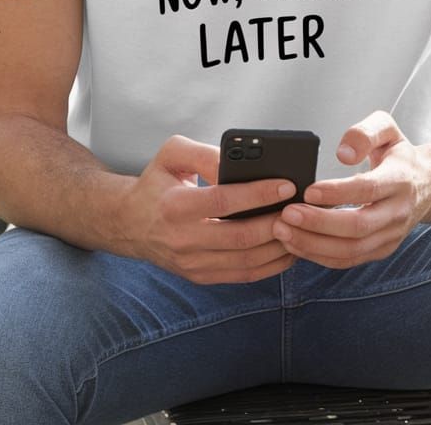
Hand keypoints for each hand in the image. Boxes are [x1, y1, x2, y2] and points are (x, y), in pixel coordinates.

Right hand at [116, 134, 297, 283]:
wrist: (129, 223)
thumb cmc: (157, 183)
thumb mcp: (171, 154)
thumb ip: (204, 153)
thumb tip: (238, 166)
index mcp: (175, 206)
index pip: (223, 200)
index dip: (258, 193)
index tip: (286, 184)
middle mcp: (182, 240)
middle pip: (240, 236)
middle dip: (276, 222)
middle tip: (301, 207)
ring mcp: (192, 264)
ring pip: (246, 260)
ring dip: (279, 245)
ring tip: (300, 226)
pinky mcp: (201, 277)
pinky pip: (243, 275)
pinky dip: (270, 264)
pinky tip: (287, 247)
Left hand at [272, 112, 430, 268]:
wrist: (428, 184)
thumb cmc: (400, 155)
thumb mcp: (388, 129)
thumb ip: (365, 132)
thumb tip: (343, 153)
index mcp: (400, 180)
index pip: (367, 190)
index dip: (337, 192)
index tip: (308, 190)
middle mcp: (397, 212)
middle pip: (358, 227)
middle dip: (318, 224)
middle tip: (286, 214)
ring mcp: (391, 235)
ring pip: (351, 249)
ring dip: (314, 244)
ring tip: (284, 231)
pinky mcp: (381, 250)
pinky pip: (349, 260)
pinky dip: (320, 256)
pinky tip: (297, 244)